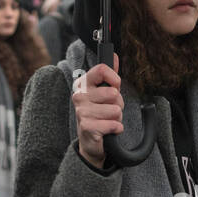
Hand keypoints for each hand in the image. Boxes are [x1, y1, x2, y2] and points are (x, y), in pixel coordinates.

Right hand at [74, 54, 123, 168]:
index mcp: (83, 84)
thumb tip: (115, 55)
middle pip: (113, 93)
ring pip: (116, 110)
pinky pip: (114, 124)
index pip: (102, 70)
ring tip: (107, 120)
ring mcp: (82, 111)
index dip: (115, 79)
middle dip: (118, 104)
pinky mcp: (87, 127)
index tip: (115, 87)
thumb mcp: (104, 93)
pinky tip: (108, 130)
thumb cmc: (98, 114)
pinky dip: (116, 128)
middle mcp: (79, 96)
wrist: (90, 140)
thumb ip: (109, 75)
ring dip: (117, 118)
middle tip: (109, 110)